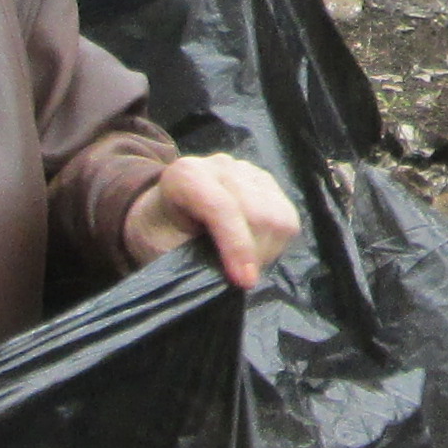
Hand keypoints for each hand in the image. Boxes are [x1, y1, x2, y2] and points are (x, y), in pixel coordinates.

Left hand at [122, 152, 300, 286]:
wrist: (163, 214)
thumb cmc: (160, 235)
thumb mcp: (161, 249)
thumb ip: (191, 259)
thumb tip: (225, 277)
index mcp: (186, 175)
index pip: (221, 207)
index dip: (236, 246)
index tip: (244, 281)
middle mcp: (219, 165)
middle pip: (257, 211)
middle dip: (255, 253)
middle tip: (242, 279)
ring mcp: (247, 170)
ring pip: (277, 215)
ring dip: (269, 250)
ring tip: (249, 266)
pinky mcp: (267, 182)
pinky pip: (287, 216)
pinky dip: (277, 242)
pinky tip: (258, 251)